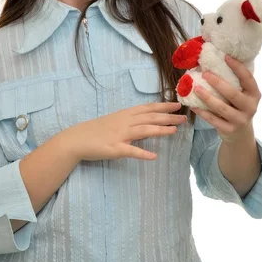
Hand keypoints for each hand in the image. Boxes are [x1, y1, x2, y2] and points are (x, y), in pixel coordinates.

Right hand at [64, 102, 186, 160]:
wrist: (77, 139)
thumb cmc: (97, 130)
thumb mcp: (116, 120)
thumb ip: (132, 120)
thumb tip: (148, 121)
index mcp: (126, 114)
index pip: (148, 108)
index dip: (164, 106)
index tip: (178, 104)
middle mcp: (125, 122)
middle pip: (150, 117)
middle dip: (167, 117)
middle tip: (184, 118)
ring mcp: (120, 135)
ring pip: (143, 131)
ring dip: (159, 130)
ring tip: (174, 131)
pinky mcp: (114, 149)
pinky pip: (130, 151)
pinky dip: (142, 154)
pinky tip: (153, 157)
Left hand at [191, 55, 260, 142]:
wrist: (240, 133)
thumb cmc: (237, 106)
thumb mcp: (242, 94)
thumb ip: (233, 81)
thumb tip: (212, 61)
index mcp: (254, 94)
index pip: (248, 78)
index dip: (237, 67)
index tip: (225, 57)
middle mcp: (250, 107)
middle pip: (233, 94)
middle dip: (218, 83)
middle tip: (205, 73)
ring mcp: (240, 120)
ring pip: (222, 108)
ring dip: (207, 97)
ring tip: (196, 88)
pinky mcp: (229, 130)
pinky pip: (213, 120)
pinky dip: (202, 112)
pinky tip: (192, 105)